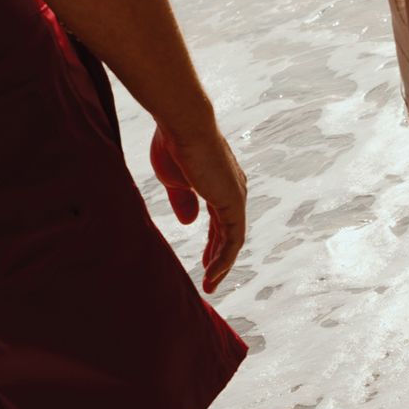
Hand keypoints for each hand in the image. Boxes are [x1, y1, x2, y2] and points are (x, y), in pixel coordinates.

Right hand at [150, 121, 246, 295]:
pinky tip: (212, 273)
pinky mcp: (233, 203)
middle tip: (210, 279)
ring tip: (210, 283)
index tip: (203, 261)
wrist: (183, 124)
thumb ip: (183, 201)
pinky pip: (232, 239)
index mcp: (219, 182)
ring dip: (221, 264)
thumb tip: (188, 222)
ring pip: (232, 239)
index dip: (212, 241)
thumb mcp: (174, 180)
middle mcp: (233, 190)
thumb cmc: (173, 144)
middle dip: (219, 257)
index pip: (219, 219)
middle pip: (229, 232)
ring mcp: (235, 196)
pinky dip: (223, 258)